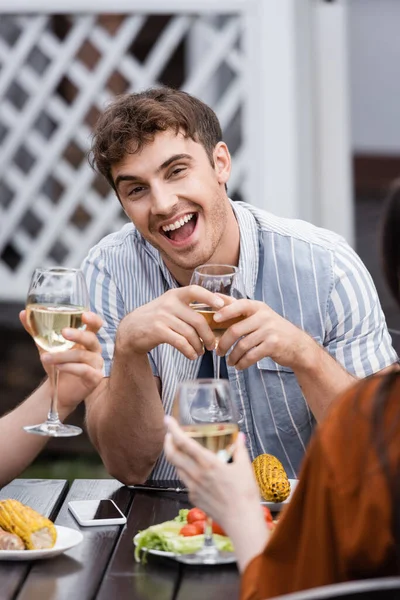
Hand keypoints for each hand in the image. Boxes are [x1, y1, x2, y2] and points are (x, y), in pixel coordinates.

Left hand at [20, 310, 103, 413]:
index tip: (84, 315)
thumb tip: (22, 314)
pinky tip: (57, 367)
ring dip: (63, 356)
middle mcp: (94, 350)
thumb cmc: (56, 364)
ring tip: (45, 358)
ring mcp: (96, 364)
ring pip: (83, 356)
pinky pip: (84, 370)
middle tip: (64, 332)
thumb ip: (37, 330)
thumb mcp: (46, 346)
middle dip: (78, 335)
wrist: (57, 390)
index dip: (93, 319)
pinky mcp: (94, 378)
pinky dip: (70, 367)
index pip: (95, 325)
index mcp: (87, 339)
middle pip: (91, 339)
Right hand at [116, 286, 224, 359]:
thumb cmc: (156, 319)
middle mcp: (169, 303)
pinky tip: (192, 356)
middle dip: (208, 335)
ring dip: (199, 346)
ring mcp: (162, 317)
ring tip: (200, 352)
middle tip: (212, 345)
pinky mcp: (157, 331)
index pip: (195, 291)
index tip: (222, 305)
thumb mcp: (169, 306)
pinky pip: (180, 342)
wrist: (130, 330)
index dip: (210, 297)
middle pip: (198, 320)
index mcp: (175, 295)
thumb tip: (216, 313)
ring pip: (190, 333)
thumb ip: (187, 308)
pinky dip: (189, 351)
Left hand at [164, 416, 262, 531]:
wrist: (241, 520)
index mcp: (208, 463)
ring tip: (181, 451)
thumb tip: (240, 437)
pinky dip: (184, 471)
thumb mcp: (244, 467)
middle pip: (172, 455)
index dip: (173, 430)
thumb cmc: (244, 493)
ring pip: (176, 468)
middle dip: (167, 442)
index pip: (184, 442)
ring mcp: (192, 487)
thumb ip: (240, 450)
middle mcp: (196, 474)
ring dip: (175, 457)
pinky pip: (184, 481)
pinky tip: (193, 471)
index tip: (167, 420)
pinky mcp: (193, 498)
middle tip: (169, 435)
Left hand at [214, 299, 314, 369]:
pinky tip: (239, 366)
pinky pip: (251, 356)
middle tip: (218, 351)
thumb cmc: (273, 330)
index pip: (239, 304)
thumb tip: (216, 300)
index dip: (225, 311)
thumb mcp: (259, 315)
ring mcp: (269, 331)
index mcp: (258, 307)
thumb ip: (240, 309)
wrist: (298, 345)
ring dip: (232, 356)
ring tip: (229, 361)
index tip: (214, 318)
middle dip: (223, 343)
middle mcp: (264, 317)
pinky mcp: (273, 345)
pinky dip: (242, 363)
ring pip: (242, 345)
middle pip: (236, 330)